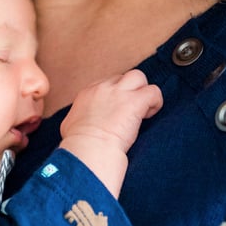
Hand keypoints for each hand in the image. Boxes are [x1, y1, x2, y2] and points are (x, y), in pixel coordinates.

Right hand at [59, 70, 162, 194]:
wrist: (89, 149)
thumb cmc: (78, 144)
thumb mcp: (69, 126)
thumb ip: (76, 119)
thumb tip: (77, 125)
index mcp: (87, 93)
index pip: (106, 83)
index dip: (115, 96)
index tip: (117, 112)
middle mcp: (103, 88)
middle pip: (122, 77)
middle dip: (129, 92)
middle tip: (130, 112)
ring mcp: (120, 93)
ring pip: (138, 76)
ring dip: (143, 91)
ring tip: (142, 110)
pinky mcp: (135, 101)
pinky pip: (153, 91)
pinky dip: (155, 102)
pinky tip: (149, 116)